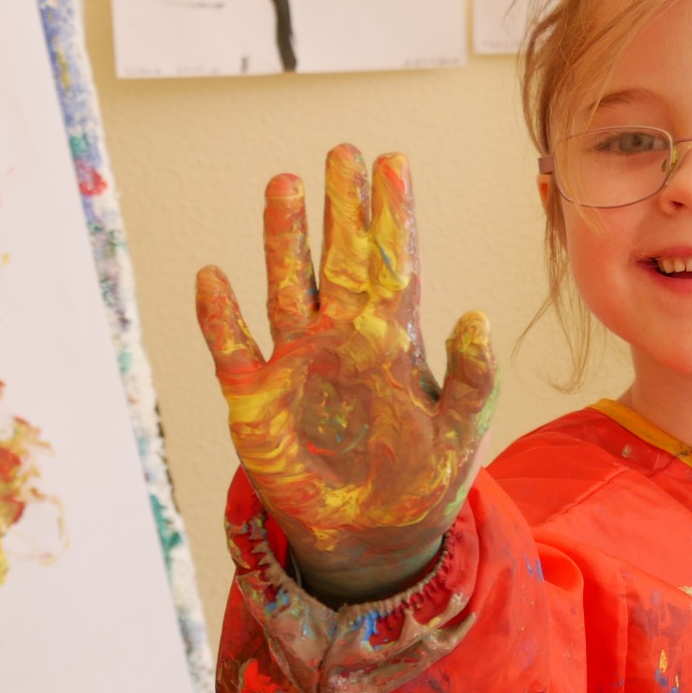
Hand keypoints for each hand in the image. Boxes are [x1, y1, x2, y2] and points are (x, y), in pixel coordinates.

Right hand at [198, 144, 497, 603]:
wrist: (371, 540)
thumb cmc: (419, 481)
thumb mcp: (459, 433)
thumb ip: (472, 378)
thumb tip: (479, 316)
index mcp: (391, 341)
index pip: (393, 264)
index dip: (393, 215)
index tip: (394, 162)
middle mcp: (340, 338)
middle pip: (337, 260)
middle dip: (340, 208)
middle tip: (341, 152)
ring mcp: (294, 364)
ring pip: (285, 288)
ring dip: (282, 241)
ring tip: (283, 185)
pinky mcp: (255, 400)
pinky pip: (232, 350)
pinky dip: (220, 318)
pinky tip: (212, 278)